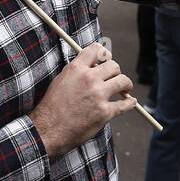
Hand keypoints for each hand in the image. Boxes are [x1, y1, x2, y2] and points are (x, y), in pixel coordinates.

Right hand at [29, 42, 135, 159]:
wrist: (48, 130)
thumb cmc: (52, 106)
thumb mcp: (61, 80)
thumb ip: (77, 71)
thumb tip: (93, 65)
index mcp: (76, 69)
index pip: (96, 50)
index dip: (104, 53)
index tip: (106, 58)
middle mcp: (89, 79)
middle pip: (113, 65)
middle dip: (115, 71)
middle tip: (115, 77)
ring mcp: (98, 95)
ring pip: (123, 81)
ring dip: (126, 84)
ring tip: (125, 88)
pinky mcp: (105, 112)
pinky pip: (125, 104)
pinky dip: (130, 103)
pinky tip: (130, 101)